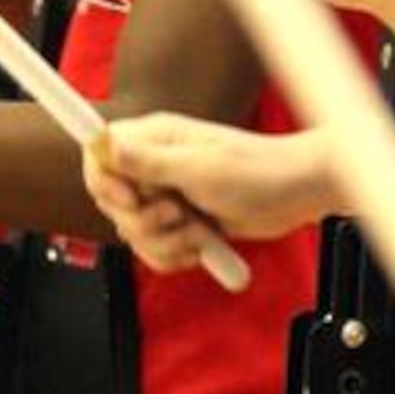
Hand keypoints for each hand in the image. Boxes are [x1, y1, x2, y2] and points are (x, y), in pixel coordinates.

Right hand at [84, 118, 336, 270]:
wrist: (297, 197)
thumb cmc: (260, 171)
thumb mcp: (200, 168)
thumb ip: (147, 162)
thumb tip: (103, 143)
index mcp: (154, 138)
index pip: (97, 153)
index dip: (103, 182)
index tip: (129, 199)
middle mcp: (154, 165)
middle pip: (112, 203)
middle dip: (143, 221)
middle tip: (179, 213)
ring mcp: (166, 195)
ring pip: (133, 233)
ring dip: (166, 242)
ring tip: (199, 229)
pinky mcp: (179, 223)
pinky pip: (155, 250)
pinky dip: (177, 255)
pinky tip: (202, 245)